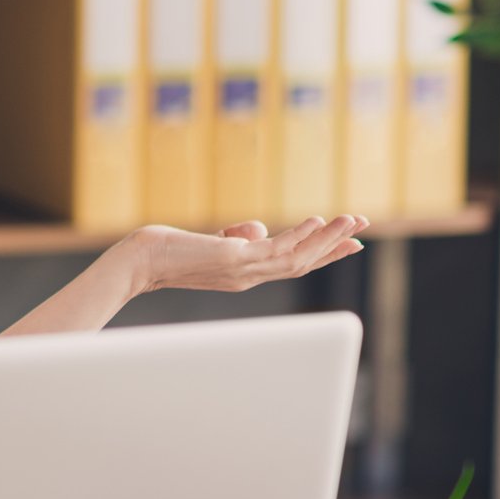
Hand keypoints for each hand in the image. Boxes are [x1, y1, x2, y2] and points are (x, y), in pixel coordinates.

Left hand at [124, 214, 370, 294]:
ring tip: (353, 220)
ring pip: (297, 259)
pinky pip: (276, 250)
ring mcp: (243, 272)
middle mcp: (248, 278)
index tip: (347, 242)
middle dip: (334, 247)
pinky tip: (317, 220)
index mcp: (244, 276)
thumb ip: (235, 239)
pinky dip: (300, 236)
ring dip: (327, 240)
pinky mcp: (234, 261)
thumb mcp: (209, 243)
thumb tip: (253, 229)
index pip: (290, 265)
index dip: (321, 254)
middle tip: (363, 232)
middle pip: (302, 264)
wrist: (136, 263)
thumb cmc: (163, 252)